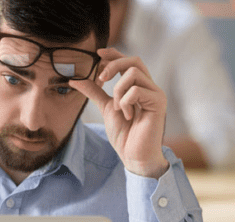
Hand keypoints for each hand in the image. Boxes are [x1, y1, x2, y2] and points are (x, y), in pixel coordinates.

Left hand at [70, 48, 168, 177]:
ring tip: (118, 108)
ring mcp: (156, 94)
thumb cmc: (125, 135)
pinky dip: (125, 102)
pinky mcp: (158, 102)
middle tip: (100, 79)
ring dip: (118, 90)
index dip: (114, 53)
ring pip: (133, 73)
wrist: (134, 156)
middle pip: (134, 60)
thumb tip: (75, 79)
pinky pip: (136, 90)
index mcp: (139, 87)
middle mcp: (150, 87)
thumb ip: (95, 92)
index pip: (129, 61)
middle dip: (114, 65)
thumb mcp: (106, 108)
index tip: (98, 53)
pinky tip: (128, 115)